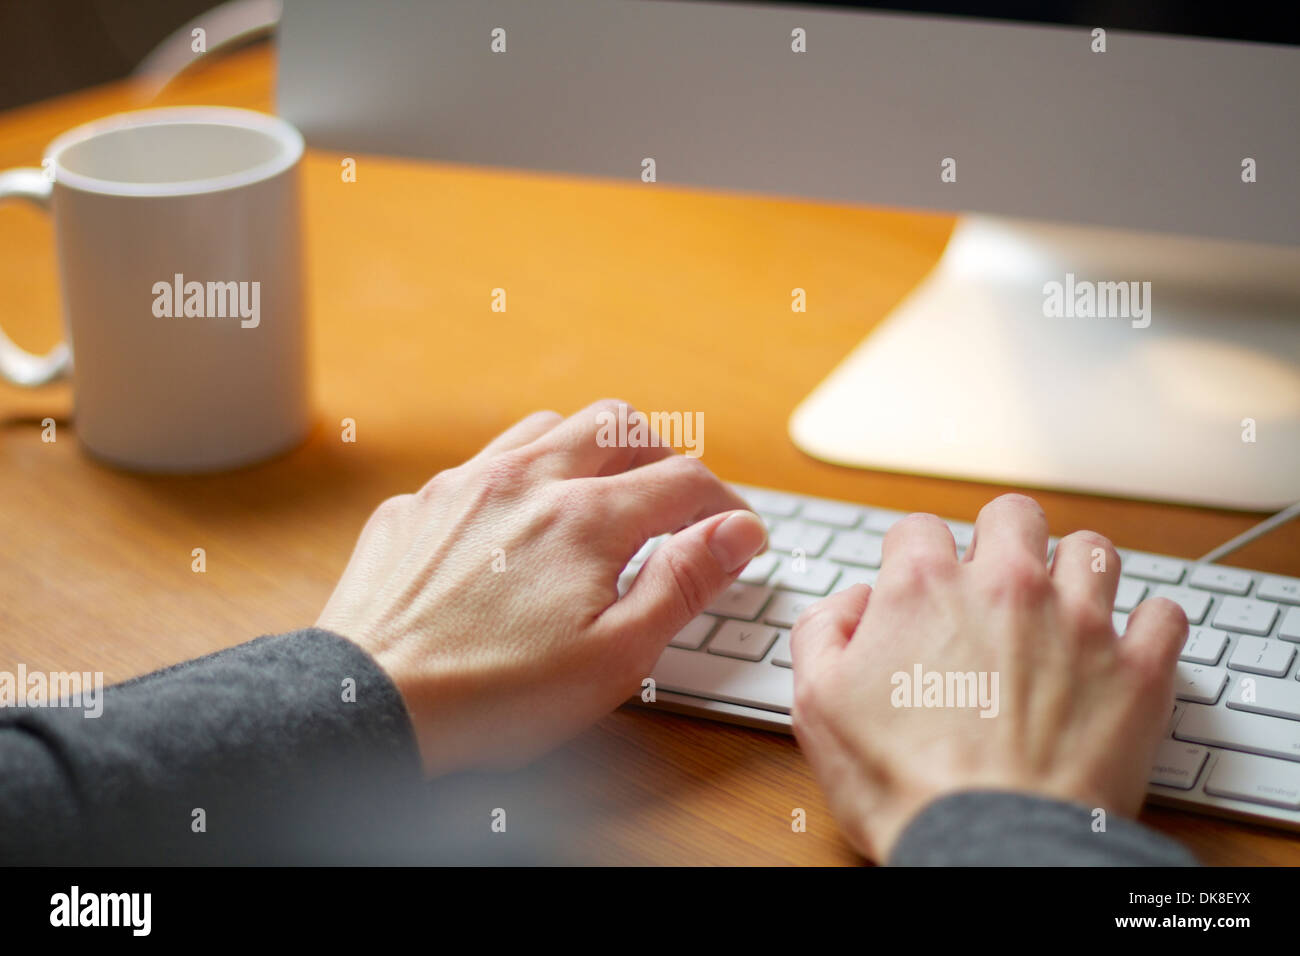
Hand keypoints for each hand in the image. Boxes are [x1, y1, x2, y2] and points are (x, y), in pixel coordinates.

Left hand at [317, 401, 767, 776]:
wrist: (366, 706)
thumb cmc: (493, 697)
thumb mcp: (614, 656)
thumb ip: (683, 584)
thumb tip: (737, 530)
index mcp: (584, 518)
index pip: (682, 480)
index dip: (724, 504)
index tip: (735, 533)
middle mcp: (526, 479)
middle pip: (618, 423)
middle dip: (662, 453)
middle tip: (675, 502)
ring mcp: (464, 484)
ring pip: (548, 426)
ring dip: (589, 449)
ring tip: (601, 498)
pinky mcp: (418, 505)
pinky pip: (483, 461)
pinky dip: (521, 475)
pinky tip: (516, 524)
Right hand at [790, 493, 1187, 861]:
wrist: (988, 847)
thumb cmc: (903, 785)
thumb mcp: (818, 704)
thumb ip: (823, 631)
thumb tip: (853, 604)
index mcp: (924, 588)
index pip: (918, 528)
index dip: (912, 556)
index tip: (918, 586)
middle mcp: (1006, 587)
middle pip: (1013, 515)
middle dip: (1001, 539)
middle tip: (994, 582)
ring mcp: (1079, 623)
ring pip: (1092, 550)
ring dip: (1075, 570)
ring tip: (1064, 606)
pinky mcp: (1137, 670)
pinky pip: (1164, 615)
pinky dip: (1148, 624)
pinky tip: (1127, 644)